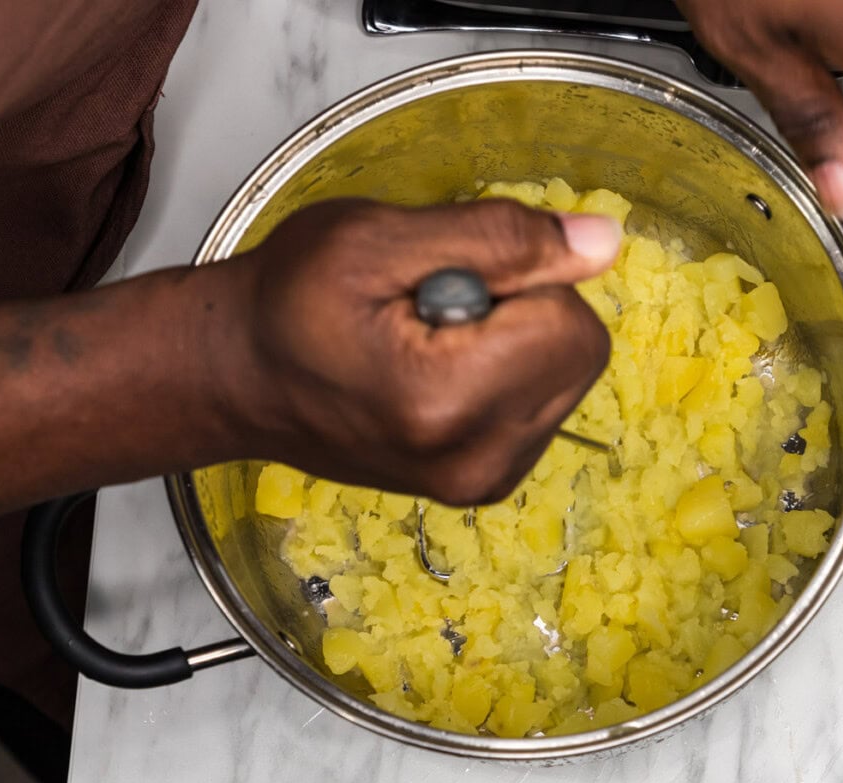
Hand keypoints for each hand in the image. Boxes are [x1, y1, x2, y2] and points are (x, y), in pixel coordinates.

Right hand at [231, 198, 620, 505]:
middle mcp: (476, 461)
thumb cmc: (288, 302)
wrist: (238, 376)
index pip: (572, 324)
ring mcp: (481, 482)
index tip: (446, 281)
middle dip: (524, 310)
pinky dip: (505, 373)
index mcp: (448, 403)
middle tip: (434, 307)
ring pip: (565, 378)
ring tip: (429, 339)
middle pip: (578, 354)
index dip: (521, 279)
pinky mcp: (483, 484)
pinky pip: (540, 404)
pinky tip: (438, 369)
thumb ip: (500, 238)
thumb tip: (603, 243)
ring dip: (515, 342)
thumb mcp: (379, 240)